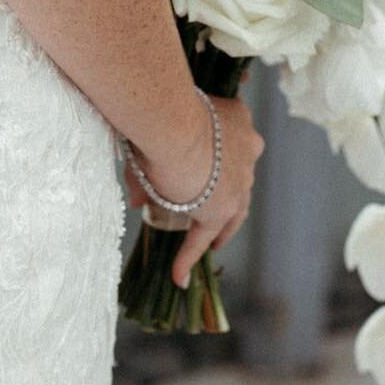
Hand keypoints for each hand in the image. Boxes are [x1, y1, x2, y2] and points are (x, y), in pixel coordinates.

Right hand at [123, 88, 264, 287]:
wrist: (172, 122)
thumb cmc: (163, 109)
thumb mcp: (167, 123)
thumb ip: (150, 163)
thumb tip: (137, 200)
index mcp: (237, 119)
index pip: (237, 141)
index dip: (226, 156)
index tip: (219, 169)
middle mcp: (247, 149)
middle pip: (240, 176)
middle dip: (230, 191)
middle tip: (220, 208)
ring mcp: (238, 183)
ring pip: (233, 209)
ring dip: (220, 226)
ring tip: (212, 243)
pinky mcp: (219, 209)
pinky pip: (202, 238)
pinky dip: (188, 256)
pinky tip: (178, 276)